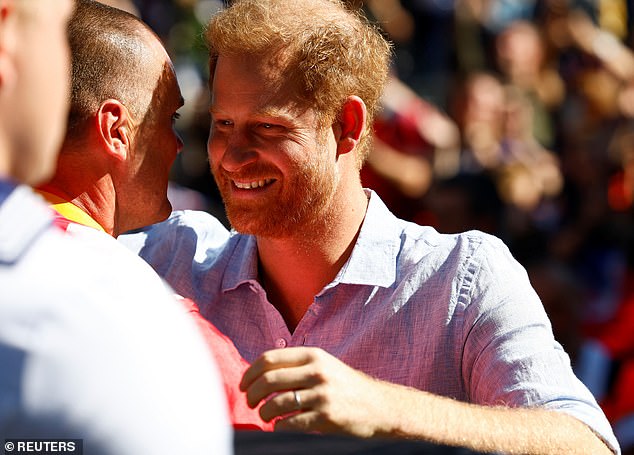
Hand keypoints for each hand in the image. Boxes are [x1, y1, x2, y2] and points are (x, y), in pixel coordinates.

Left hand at [239, 346, 393, 436]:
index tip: (243, 385)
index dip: (250, 372)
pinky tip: (280, 426)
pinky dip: (279, 426)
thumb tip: (259, 372)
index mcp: (313, 355)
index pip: (269, 358)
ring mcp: (322, 394)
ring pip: (276, 403)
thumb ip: (296, 366)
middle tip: (250, 403)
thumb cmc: (345, 387)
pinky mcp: (326, 416)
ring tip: (265, 416)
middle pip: (268, 380)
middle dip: (252, 394)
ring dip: (264, 413)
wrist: (380, 407)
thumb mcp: (324, 366)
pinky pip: (290, 423)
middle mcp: (317, 371)